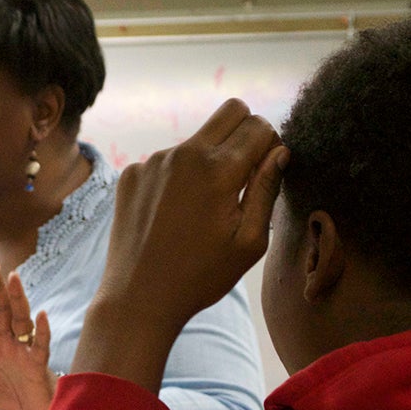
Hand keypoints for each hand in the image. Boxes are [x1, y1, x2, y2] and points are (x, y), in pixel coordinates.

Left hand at [0, 258, 57, 409]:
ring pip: (21, 318)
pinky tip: (42, 314)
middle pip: (2, 309)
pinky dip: (43, 330)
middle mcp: (9, 340)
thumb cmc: (12, 393)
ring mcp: (25, 349)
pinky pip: (41, 343)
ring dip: (18, 298)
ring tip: (14, 277)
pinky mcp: (38, 362)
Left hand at [75, 99, 286, 389]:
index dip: (270, 147)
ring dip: (208, 161)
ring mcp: (152, 162)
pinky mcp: (131, 174)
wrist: (138, 298)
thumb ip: (266, 188)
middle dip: (246, 132)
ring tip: (201, 210)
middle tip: (243, 174)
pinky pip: (166, 161)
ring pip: (196, 140)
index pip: (259, 126)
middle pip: (230, 111)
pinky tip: (172, 215)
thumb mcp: (249, 241)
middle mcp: (182, 155)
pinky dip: (177, 178)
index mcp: (217, 170)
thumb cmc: (200, 276)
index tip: (264, 174)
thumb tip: (279, 150)